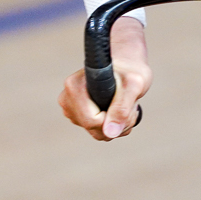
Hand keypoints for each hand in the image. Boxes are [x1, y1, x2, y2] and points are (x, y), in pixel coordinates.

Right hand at [59, 16, 151, 140]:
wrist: (127, 66)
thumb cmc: (130, 70)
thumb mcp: (133, 85)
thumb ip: (122, 108)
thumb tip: (110, 132)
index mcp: (74, 86)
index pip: (91, 121)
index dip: (112, 118)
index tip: (125, 103)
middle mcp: (67, 98)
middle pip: (93, 129)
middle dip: (117, 123)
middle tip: (129, 105)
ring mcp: (70, 108)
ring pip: (97, 133)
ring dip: (117, 124)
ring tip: (124, 104)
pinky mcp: (77, 115)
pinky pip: (97, 132)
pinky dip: (112, 125)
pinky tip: (117, 108)